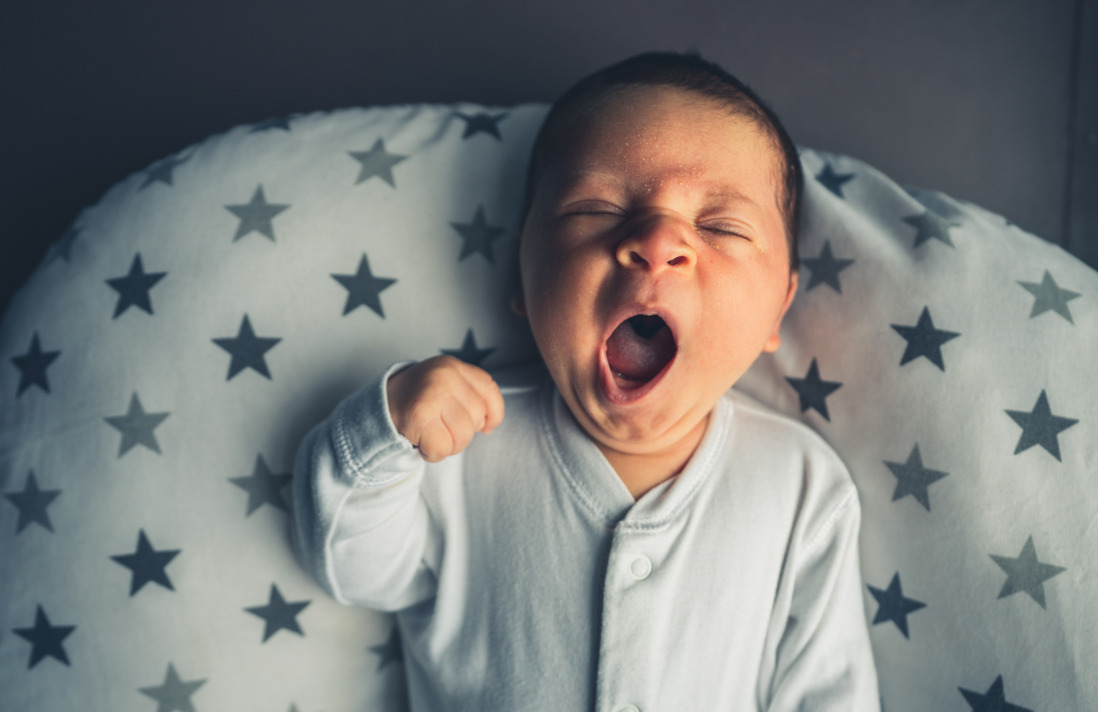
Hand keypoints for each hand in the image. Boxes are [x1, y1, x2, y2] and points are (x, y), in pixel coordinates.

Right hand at [386, 356, 504, 461]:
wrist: (375, 409)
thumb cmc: (415, 402)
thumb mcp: (443, 386)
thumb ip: (469, 396)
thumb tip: (488, 423)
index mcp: (452, 366)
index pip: (489, 389)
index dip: (494, 413)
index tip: (486, 427)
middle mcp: (444, 375)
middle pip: (477, 417)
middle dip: (463, 433)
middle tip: (441, 429)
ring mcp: (432, 394)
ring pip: (462, 436)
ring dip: (448, 445)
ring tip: (430, 434)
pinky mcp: (418, 416)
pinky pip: (443, 448)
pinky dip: (432, 453)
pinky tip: (420, 442)